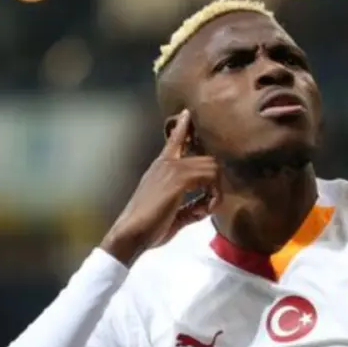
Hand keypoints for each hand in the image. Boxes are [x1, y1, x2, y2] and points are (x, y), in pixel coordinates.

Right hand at [100, 110, 218, 264]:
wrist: (131, 233)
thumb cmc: (148, 227)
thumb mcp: (173, 214)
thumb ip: (190, 206)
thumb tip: (204, 207)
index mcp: (161, 168)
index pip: (174, 141)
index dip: (182, 127)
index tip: (187, 113)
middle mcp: (166, 163)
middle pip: (207, 159)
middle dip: (215, 183)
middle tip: (208, 206)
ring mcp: (173, 168)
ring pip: (212, 167)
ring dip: (215, 191)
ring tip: (206, 210)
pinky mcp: (179, 178)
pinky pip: (210, 178)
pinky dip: (214, 196)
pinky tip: (204, 210)